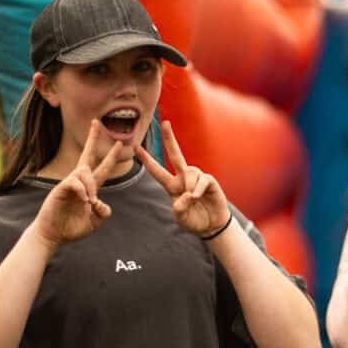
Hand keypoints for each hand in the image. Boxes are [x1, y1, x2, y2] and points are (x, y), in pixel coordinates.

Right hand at [33, 119, 119, 249]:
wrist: (53, 236)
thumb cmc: (72, 228)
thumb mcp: (95, 222)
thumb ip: (104, 212)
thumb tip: (101, 203)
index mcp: (90, 188)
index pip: (103, 168)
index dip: (111, 156)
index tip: (120, 143)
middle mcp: (80, 182)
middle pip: (87, 155)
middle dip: (92, 139)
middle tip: (97, 122)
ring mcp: (69, 184)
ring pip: (83, 171)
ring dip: (91, 185)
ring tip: (90, 203)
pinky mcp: (59, 189)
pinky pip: (74, 182)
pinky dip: (82, 190)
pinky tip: (84, 201)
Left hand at [136, 120, 230, 236]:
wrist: (212, 225)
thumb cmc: (194, 220)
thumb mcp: (181, 218)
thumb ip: (179, 209)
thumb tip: (185, 196)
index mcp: (172, 186)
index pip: (156, 170)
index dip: (146, 159)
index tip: (135, 147)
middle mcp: (183, 178)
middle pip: (175, 154)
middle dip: (169, 138)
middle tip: (164, 122)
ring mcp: (197, 178)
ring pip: (189, 172)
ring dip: (189, 186)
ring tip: (193, 200)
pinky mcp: (209, 181)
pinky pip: (202, 180)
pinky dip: (198, 188)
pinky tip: (197, 196)